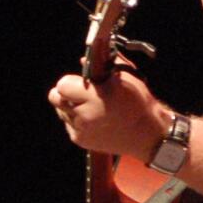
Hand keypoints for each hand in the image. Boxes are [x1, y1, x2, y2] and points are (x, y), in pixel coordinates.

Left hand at [49, 68, 166, 158]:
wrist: (148, 134)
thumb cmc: (139, 104)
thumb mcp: (126, 78)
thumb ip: (104, 66)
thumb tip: (83, 62)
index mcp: (96, 96)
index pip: (62, 85)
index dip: (71, 82)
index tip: (81, 83)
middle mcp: (85, 114)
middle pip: (55, 98)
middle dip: (65, 93)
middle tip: (80, 94)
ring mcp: (81, 129)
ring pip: (60, 111)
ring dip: (70, 107)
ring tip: (90, 108)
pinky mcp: (81, 140)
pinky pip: (68, 125)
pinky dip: (76, 121)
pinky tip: (93, 119)